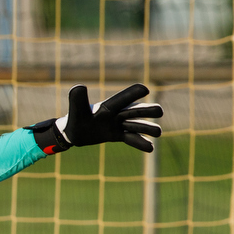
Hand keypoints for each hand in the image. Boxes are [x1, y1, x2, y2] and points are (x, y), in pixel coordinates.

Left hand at [31, 83, 162, 153]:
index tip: (145, 89)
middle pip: (135, 111)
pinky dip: (141, 143)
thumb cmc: (75, 119)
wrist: (73, 133)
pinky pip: (131, 139)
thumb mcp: (76, 111)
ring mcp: (118, 125)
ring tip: (158, 132)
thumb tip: (79, 86)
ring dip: (147, 128)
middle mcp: (116, 114)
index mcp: (108, 106)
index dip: (133, 94)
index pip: (122, 98)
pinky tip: (150, 148)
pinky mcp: (118, 135)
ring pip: (136, 125)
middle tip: (159, 111)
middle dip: (147, 111)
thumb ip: (77, 99)